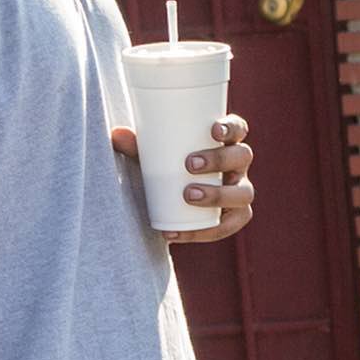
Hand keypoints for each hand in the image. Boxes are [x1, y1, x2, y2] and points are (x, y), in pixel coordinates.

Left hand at [112, 115, 256, 244]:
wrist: (169, 199)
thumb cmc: (166, 166)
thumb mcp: (151, 155)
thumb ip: (135, 145)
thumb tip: (116, 134)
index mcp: (224, 142)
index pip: (238, 129)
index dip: (231, 127)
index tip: (213, 130)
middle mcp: (238, 165)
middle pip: (242, 156)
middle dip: (219, 159)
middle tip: (189, 164)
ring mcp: (239, 191)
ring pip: (243, 193)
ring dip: (218, 194)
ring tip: (187, 195)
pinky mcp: (233, 217)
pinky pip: (228, 226)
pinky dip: (204, 232)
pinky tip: (178, 232)